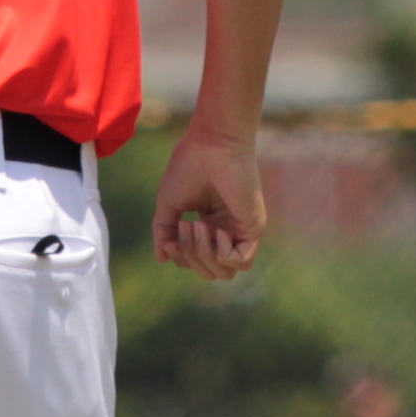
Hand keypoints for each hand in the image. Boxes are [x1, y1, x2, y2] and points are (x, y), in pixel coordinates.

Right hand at [150, 126, 264, 280]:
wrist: (212, 144)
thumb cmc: (190, 166)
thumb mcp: (169, 204)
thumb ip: (164, 231)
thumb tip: (161, 258)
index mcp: (209, 225)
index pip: (196, 261)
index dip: (180, 258)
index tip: (170, 241)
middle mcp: (227, 231)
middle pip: (210, 272)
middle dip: (191, 258)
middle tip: (185, 227)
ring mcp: (241, 231)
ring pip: (226, 272)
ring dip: (205, 256)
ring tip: (198, 225)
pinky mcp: (254, 227)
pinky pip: (242, 262)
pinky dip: (224, 254)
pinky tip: (217, 230)